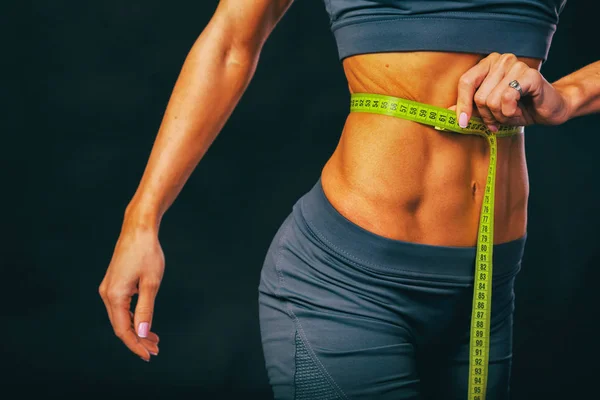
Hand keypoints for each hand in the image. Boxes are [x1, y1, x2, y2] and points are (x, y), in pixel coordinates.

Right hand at [99, 226, 163, 361]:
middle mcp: (107, 294)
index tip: (150, 355)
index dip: (136, 345)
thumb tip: (141, 333)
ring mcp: (108, 288)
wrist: (138, 229)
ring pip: (120, 317)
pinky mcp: (113, 283)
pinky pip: (121, 307)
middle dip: (137, 340)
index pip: (123, 330)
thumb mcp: (151, 283)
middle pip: (120, 326)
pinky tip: (144, 321)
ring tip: (153, 339)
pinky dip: (133, 316)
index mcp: (114, 296)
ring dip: (136, 329)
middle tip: (156, 349)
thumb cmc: (147, 253)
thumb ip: (145, 309)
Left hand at [452, 52, 571, 130]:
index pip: (466, 82)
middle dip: (488, 115)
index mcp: (488, 64)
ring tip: (512, 112)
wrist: (548, 109)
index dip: (462, 104)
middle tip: (500, 116)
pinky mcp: (530, 75)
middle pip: (479, 96)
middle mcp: (501, 60)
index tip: (462, 123)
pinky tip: (520, 110)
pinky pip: (507, 98)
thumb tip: (445, 113)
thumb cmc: (518, 107)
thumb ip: (469, 108)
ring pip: (492, 100)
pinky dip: (511, 112)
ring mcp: (516, 64)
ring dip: (501, 115)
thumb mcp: (489, 110)